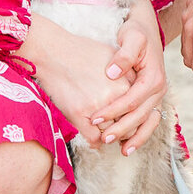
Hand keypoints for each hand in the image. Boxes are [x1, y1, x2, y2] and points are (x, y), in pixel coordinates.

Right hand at [20, 17, 130, 142]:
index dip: (133, 117)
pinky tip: (91, 133)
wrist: (53, 52)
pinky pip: (94, 139)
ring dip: (108, 135)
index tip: (126, 119)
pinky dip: (95, 141)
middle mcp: (115, 97)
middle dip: (122, 129)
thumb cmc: (81, 52)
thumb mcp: (113, 56)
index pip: (139, 111)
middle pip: (128, 126)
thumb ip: (129, 74)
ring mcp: (97, 107)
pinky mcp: (78, 114)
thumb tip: (137, 90)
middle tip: (115, 128)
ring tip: (102, 130)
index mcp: (126, 84)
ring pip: (111, 134)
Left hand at [91, 0, 167, 154]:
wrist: (146, 28)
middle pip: (141, 115)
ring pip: (149, 122)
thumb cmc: (136, 33)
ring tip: (121, 151)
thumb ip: (123, 56)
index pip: (132, 100)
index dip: (113, 111)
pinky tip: (128, 143)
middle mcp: (159, 89)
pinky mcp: (152, 97)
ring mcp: (157, 95)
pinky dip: (140, 133)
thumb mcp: (131, 38)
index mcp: (153, 77)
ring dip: (136, 138)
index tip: (95, 118)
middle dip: (122, 129)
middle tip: (103, 139)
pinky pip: (149, 119)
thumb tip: (111, 74)